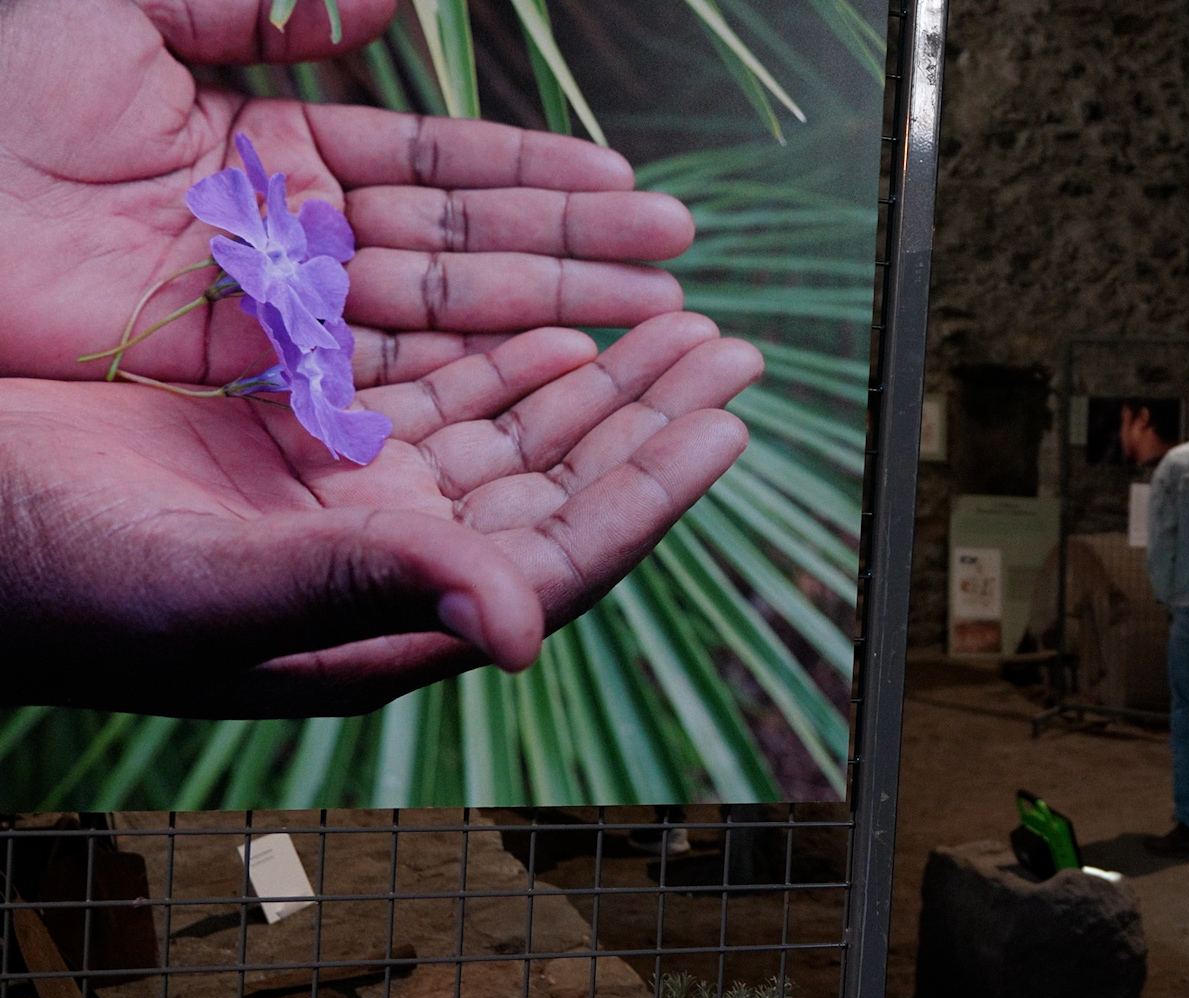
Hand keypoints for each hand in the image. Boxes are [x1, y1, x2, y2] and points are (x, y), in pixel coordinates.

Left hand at [0, 0, 690, 385]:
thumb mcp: (125, 7)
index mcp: (271, 146)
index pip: (435, 165)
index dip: (534, 174)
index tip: (627, 182)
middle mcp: (291, 239)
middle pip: (463, 249)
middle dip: (575, 253)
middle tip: (679, 262)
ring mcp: (277, 318)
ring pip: (441, 320)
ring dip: (550, 317)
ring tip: (653, 317)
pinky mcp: (247, 383)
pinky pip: (380, 378)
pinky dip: (466, 376)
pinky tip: (550, 369)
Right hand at [0, 312, 760, 717]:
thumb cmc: (53, 582)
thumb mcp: (213, 589)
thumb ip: (373, 588)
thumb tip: (528, 627)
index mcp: (383, 621)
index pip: (557, 557)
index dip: (648, 491)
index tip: (728, 425)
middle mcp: (384, 561)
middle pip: (555, 484)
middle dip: (646, 420)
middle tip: (731, 351)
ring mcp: (344, 496)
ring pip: (507, 434)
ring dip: (592, 382)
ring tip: (673, 327)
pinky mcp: (295, 438)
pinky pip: (431, 394)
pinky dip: (497, 358)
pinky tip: (555, 326)